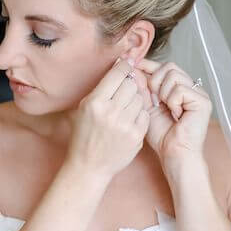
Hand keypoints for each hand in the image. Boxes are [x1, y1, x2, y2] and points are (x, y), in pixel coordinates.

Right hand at [65, 57, 150, 178]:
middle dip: (129, 85)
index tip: (127, 65)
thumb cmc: (84, 134)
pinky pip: (145, 114)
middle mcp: (111, 112)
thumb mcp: (85, 107)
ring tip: (124, 109)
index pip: (117, 74)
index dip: (124, 67)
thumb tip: (121, 65)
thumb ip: (102, 87)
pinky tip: (129, 121)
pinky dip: (139, 115)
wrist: (89, 165)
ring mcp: (125, 125)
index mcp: (95, 102)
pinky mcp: (137, 136)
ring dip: (135, 100)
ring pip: (140, 98)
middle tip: (123, 92)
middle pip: (132, 84)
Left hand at [132, 58, 212, 158]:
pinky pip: (180, 89)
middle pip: (169, 66)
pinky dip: (172, 101)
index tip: (131, 63)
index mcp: (179, 88)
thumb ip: (141, 87)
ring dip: (163, 92)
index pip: (163, 67)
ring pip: (174, 75)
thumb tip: (131, 68)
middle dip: (155, 80)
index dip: (147, 64)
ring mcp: (199, 94)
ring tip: (165, 108)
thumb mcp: (146, 106)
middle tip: (154, 99)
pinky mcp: (203, 101)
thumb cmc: (162, 136)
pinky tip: (176, 115)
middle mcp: (191, 88)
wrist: (173, 154)